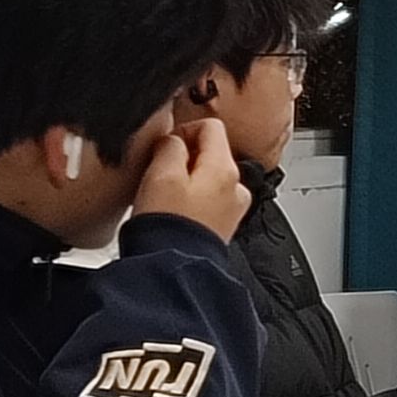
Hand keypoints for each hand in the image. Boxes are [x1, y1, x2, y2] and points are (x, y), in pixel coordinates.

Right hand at [132, 119, 249, 242]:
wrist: (172, 269)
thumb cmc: (167, 227)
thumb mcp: (161, 174)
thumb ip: (170, 146)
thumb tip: (174, 139)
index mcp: (225, 169)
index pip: (212, 127)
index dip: (184, 130)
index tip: (166, 145)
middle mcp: (236, 188)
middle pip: (212, 153)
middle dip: (184, 157)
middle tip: (160, 172)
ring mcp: (232, 209)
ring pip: (208, 178)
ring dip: (186, 180)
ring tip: (163, 196)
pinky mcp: (221, 227)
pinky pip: (207, 201)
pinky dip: (190, 200)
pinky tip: (172, 213)